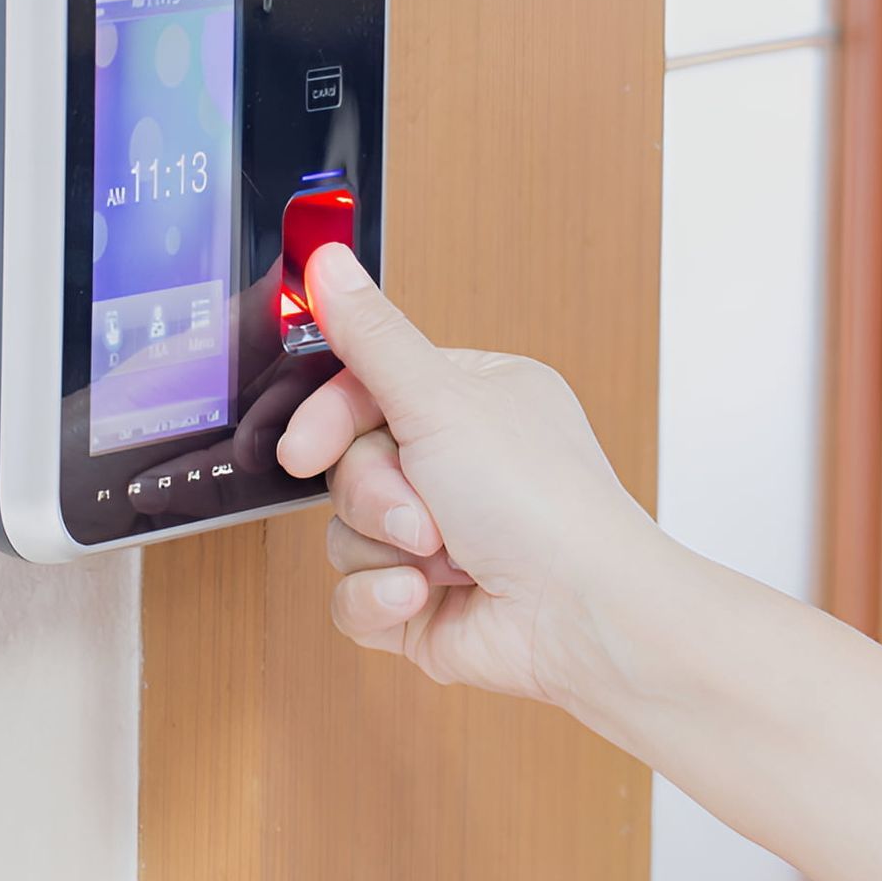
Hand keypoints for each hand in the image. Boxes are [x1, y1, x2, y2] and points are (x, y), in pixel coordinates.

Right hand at [277, 243, 661, 704]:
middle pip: (349, 464)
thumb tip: (328, 263)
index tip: (303, 447)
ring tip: (443, 557)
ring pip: (343, 532)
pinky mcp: (420, 602)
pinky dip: (381, 598)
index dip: (328, 420)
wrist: (578, 617)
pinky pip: (352, 595)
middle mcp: (458, 464)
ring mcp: (439, 537)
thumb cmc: (544, 506)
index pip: (365, 389)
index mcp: (474, 401)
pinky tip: (422, 597)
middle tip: (422, 510)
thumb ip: (372, 337)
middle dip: (377, 494)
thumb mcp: (444, 401)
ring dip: (385, 548)